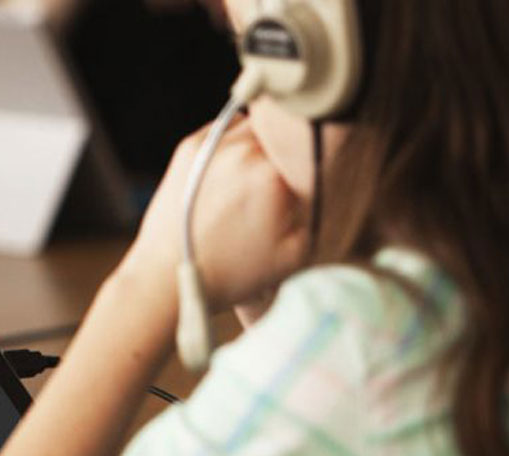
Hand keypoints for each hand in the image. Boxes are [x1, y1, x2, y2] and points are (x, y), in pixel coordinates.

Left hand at [117, 117, 311, 311]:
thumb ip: (324, 215)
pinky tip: (234, 171)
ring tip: (257, 177)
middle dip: (289, 153)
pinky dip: (235, 143)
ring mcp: (213, 144)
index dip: (316, 163)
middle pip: (284, 134)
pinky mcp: (190, 147)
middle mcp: (243, 149)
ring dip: (263, 144)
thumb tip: (338, 187)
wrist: (169, 275)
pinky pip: (226, 129)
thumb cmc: (234, 272)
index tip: (312, 180)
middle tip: (283, 183)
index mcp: (273, 174)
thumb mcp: (295, 254)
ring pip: (256, 127)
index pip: (312, 149)